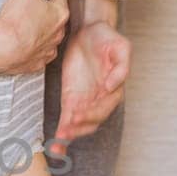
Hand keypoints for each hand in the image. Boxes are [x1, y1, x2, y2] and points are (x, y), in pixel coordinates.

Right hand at [0, 0, 68, 74]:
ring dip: (39, 29)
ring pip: (47, 35)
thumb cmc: (14, 17)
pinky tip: (21, 42)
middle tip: (29, 0)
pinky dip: (32, 47)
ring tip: (24, 22)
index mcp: (60, 13)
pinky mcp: (36, 64)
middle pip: (54, 14)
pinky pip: (38, 53)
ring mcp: (47, 50)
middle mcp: (58, 33)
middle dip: (45, 7)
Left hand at [48, 20, 131, 155]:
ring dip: (69, 134)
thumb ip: (121, 68)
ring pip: (79, 124)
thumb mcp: (121, 47)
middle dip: (79, 128)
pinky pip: (67, 118)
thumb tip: (111, 87)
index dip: (92, 113)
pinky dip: (62, 130)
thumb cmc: (107, 38)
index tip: (79, 114)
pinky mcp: (71, 98)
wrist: (89, 31)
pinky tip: (55, 144)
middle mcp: (100, 99)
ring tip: (58, 142)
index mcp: (114, 90)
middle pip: (91, 121)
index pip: (104, 108)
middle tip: (66, 130)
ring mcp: (85, 100)